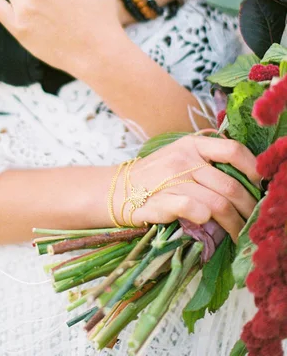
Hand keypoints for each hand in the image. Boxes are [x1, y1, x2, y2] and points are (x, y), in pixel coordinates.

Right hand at [113, 135, 259, 242]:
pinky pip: (194, 209)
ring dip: (234, 224)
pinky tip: (209, 226)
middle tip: (254, 221)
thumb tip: (247, 176)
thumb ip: (207, 159)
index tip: (261, 184)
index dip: (253, 167)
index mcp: (192, 144)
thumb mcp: (180, 155)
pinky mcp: (161, 201)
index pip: (231, 149)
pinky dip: (206, 219)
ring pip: (217, 203)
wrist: (117, 188)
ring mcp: (172, 180)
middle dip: (248, 208)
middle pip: (230, 184)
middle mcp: (183, 159)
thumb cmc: (156, 175)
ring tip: (239, 233)